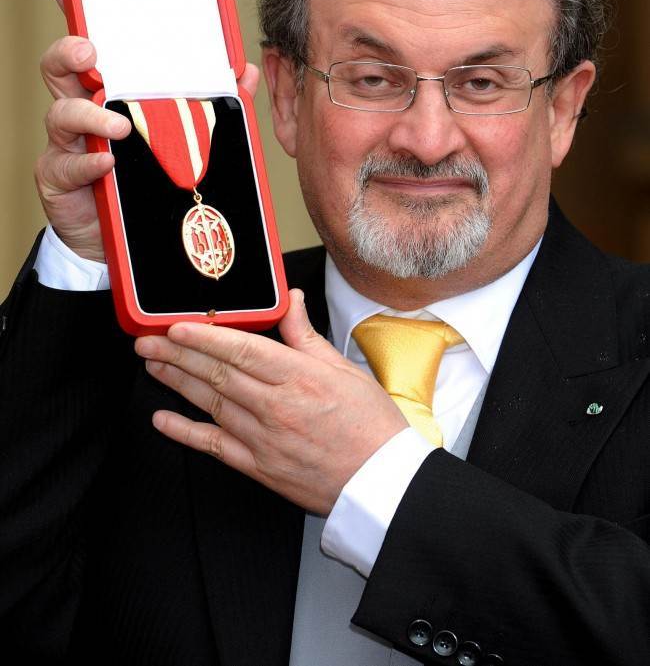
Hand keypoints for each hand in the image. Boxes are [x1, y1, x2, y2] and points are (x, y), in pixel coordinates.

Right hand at [34, 0, 259, 260]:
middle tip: (90, 52)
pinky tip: (108, 162)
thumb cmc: (148, 173)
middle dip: (69, 52)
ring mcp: (67, 143)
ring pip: (61, 114)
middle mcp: (82, 108)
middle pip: (59, 68)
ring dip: (89, 114)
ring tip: (118, 124)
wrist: (123, 234)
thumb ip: (213, 101)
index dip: (74, 12)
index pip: (91, 44)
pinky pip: (67, 164)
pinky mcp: (61, 178)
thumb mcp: (185, 133)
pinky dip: (89, 161)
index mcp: (110, 88)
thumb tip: (244, 71)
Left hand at [135, 289, 407, 513]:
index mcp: (300, 378)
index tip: (177, 326)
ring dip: (177, 383)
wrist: (381, 483)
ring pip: (211, 404)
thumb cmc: (370, 426)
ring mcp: (264, 439)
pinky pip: (214, 446)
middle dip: (178, 355)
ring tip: (153, 365)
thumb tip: (290, 300)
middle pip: (218, 375)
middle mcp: (277, 407)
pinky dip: (185, 432)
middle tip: (149, 341)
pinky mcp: (259, 467)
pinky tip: (163, 420)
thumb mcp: (344, 369)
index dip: (205, 337)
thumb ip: (306, 336)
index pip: (243, 351)